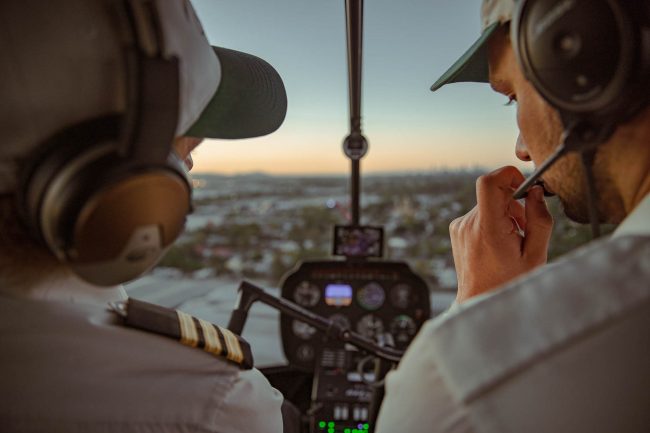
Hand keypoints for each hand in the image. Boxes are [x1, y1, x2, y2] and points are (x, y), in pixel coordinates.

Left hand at [449, 166, 552, 302]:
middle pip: (494, 194)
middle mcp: (469, 223)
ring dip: (504, 215)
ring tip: (512, 240)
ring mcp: (459, 226)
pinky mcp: (456, 229)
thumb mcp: (535, 254)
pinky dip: (492, 221)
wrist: (479, 301)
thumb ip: (539, 219)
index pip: (489, 182)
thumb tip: (536, 192)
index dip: (508, 174)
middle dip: (514, 204)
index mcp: (488, 228)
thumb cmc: (510, 282)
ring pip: (488, 204)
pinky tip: (498, 243)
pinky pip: (479, 214)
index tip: (524, 186)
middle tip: (523, 228)